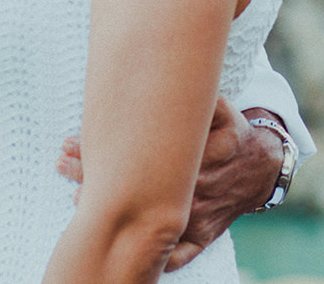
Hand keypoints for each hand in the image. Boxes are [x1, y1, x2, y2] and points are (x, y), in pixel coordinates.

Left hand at [56, 99, 283, 270]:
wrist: (260, 170)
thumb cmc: (232, 134)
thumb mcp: (221, 109)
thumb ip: (199, 97)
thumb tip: (169, 70)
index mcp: (203, 155)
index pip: (143, 154)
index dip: (103, 149)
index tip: (73, 140)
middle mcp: (199, 188)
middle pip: (137, 187)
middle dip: (94, 175)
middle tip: (62, 162)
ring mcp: (199, 216)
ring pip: (147, 219)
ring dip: (107, 209)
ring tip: (73, 194)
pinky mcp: (200, 236)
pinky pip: (171, 253)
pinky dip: (143, 251)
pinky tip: (111, 239)